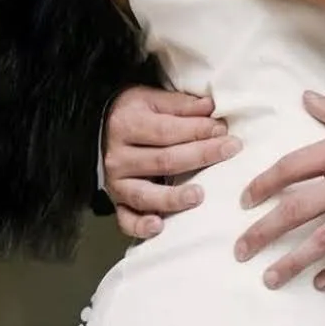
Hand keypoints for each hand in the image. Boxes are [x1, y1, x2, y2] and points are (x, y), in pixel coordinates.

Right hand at [102, 86, 241, 239]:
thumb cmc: (131, 113)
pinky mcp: (115, 202)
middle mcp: (119, 156)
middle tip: (229, 151)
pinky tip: (159, 226)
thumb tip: (210, 106)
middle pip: (163, 160)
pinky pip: (125, 219)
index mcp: (127, 125)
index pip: (167, 131)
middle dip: (200, 155)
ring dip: (173, 197)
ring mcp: (116, 183)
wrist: (95, 130)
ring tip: (198, 195)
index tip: (223, 130)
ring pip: (145, 194)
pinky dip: (141, 225)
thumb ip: (179, 104)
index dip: (197, 130)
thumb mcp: (150, 99)